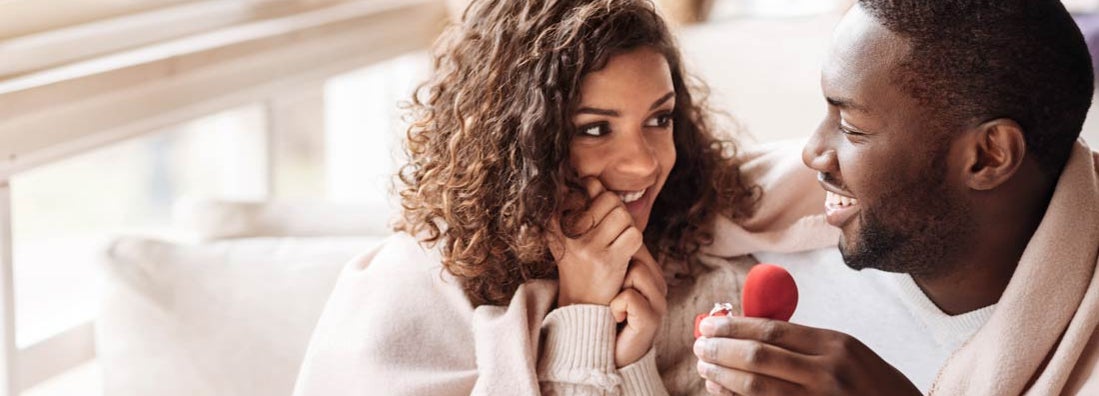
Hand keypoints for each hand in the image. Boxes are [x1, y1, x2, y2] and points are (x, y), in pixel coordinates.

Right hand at [549, 178, 642, 306]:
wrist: (580, 303)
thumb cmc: (580, 263)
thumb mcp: (570, 233)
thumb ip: (582, 204)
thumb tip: (593, 181)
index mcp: (557, 220)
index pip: (588, 185)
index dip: (599, 194)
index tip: (597, 213)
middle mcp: (568, 232)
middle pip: (610, 199)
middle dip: (617, 210)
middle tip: (612, 229)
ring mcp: (588, 246)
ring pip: (623, 215)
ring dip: (627, 226)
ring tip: (617, 239)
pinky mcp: (607, 260)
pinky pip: (634, 234)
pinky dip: (634, 241)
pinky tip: (624, 252)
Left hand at [611, 245, 667, 366]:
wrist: (601, 354)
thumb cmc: (600, 313)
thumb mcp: (606, 279)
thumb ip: (612, 254)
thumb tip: (612, 226)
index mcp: (650, 272)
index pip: (636, 240)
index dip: (617, 250)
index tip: (607, 273)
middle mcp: (659, 284)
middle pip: (636, 252)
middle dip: (616, 269)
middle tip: (610, 294)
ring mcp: (659, 302)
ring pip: (635, 271)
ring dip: (615, 289)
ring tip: (614, 307)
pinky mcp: (652, 320)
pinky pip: (629, 297)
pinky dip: (616, 307)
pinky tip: (617, 317)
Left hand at [693, 316, 919, 395]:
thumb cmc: (871, 385)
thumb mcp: (847, 352)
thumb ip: (804, 342)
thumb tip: (748, 329)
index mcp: (835, 345)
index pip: (772, 330)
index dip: (734, 327)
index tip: (710, 324)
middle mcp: (828, 373)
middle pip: (759, 357)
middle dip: (721, 350)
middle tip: (700, 345)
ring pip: (756, 386)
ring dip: (722, 376)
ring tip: (705, 368)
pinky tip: (721, 391)